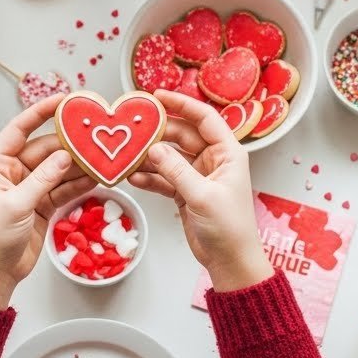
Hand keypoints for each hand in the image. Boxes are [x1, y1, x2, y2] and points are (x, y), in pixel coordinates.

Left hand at [0, 97, 87, 307]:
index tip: (64, 100)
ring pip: (59, 169)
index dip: (41, 112)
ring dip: (79, 164)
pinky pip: (65, 188)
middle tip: (95, 136)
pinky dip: (80, 183)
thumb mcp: (17, 205)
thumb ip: (43, 179)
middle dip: (70, 143)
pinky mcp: (43, 205)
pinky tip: (98, 177)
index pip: (20, 129)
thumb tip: (66, 156)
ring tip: (103, 156)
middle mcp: (14, 172)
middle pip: (46, 149)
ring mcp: (31, 188)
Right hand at [130, 92, 271, 290]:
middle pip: (182, 135)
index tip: (156, 96)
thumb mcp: (202, 196)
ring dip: (150, 157)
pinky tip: (133, 178)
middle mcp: (213, 160)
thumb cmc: (229, 228)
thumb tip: (153, 149)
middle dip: (158, 132)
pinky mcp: (185, 192)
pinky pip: (163, 178)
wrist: (230, 261)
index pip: (204, 118)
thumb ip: (176, 170)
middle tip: (133, 127)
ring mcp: (198, 176)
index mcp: (227, 153)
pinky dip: (150, 178)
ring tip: (127, 155)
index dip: (181, 104)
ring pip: (169, 157)